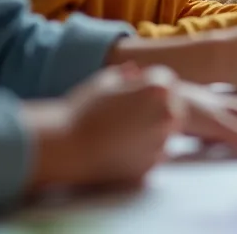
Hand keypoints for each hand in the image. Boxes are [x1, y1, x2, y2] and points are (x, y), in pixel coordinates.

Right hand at [26, 63, 180, 191]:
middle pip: (172, 106)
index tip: (129, 92)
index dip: (146, 84)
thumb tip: (135, 71)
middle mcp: (167, 114)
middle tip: (125, 114)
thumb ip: (125, 75)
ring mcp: (162, 141)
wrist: (64, 147)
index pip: (166, 80)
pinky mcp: (151, 164)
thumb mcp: (103, 83)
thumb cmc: (80, 110)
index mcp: (158, 89)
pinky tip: (119, 148)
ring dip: (151, 130)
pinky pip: (154, 154)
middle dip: (155, 107)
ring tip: (120, 131)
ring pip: (166, 132)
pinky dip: (143, 151)